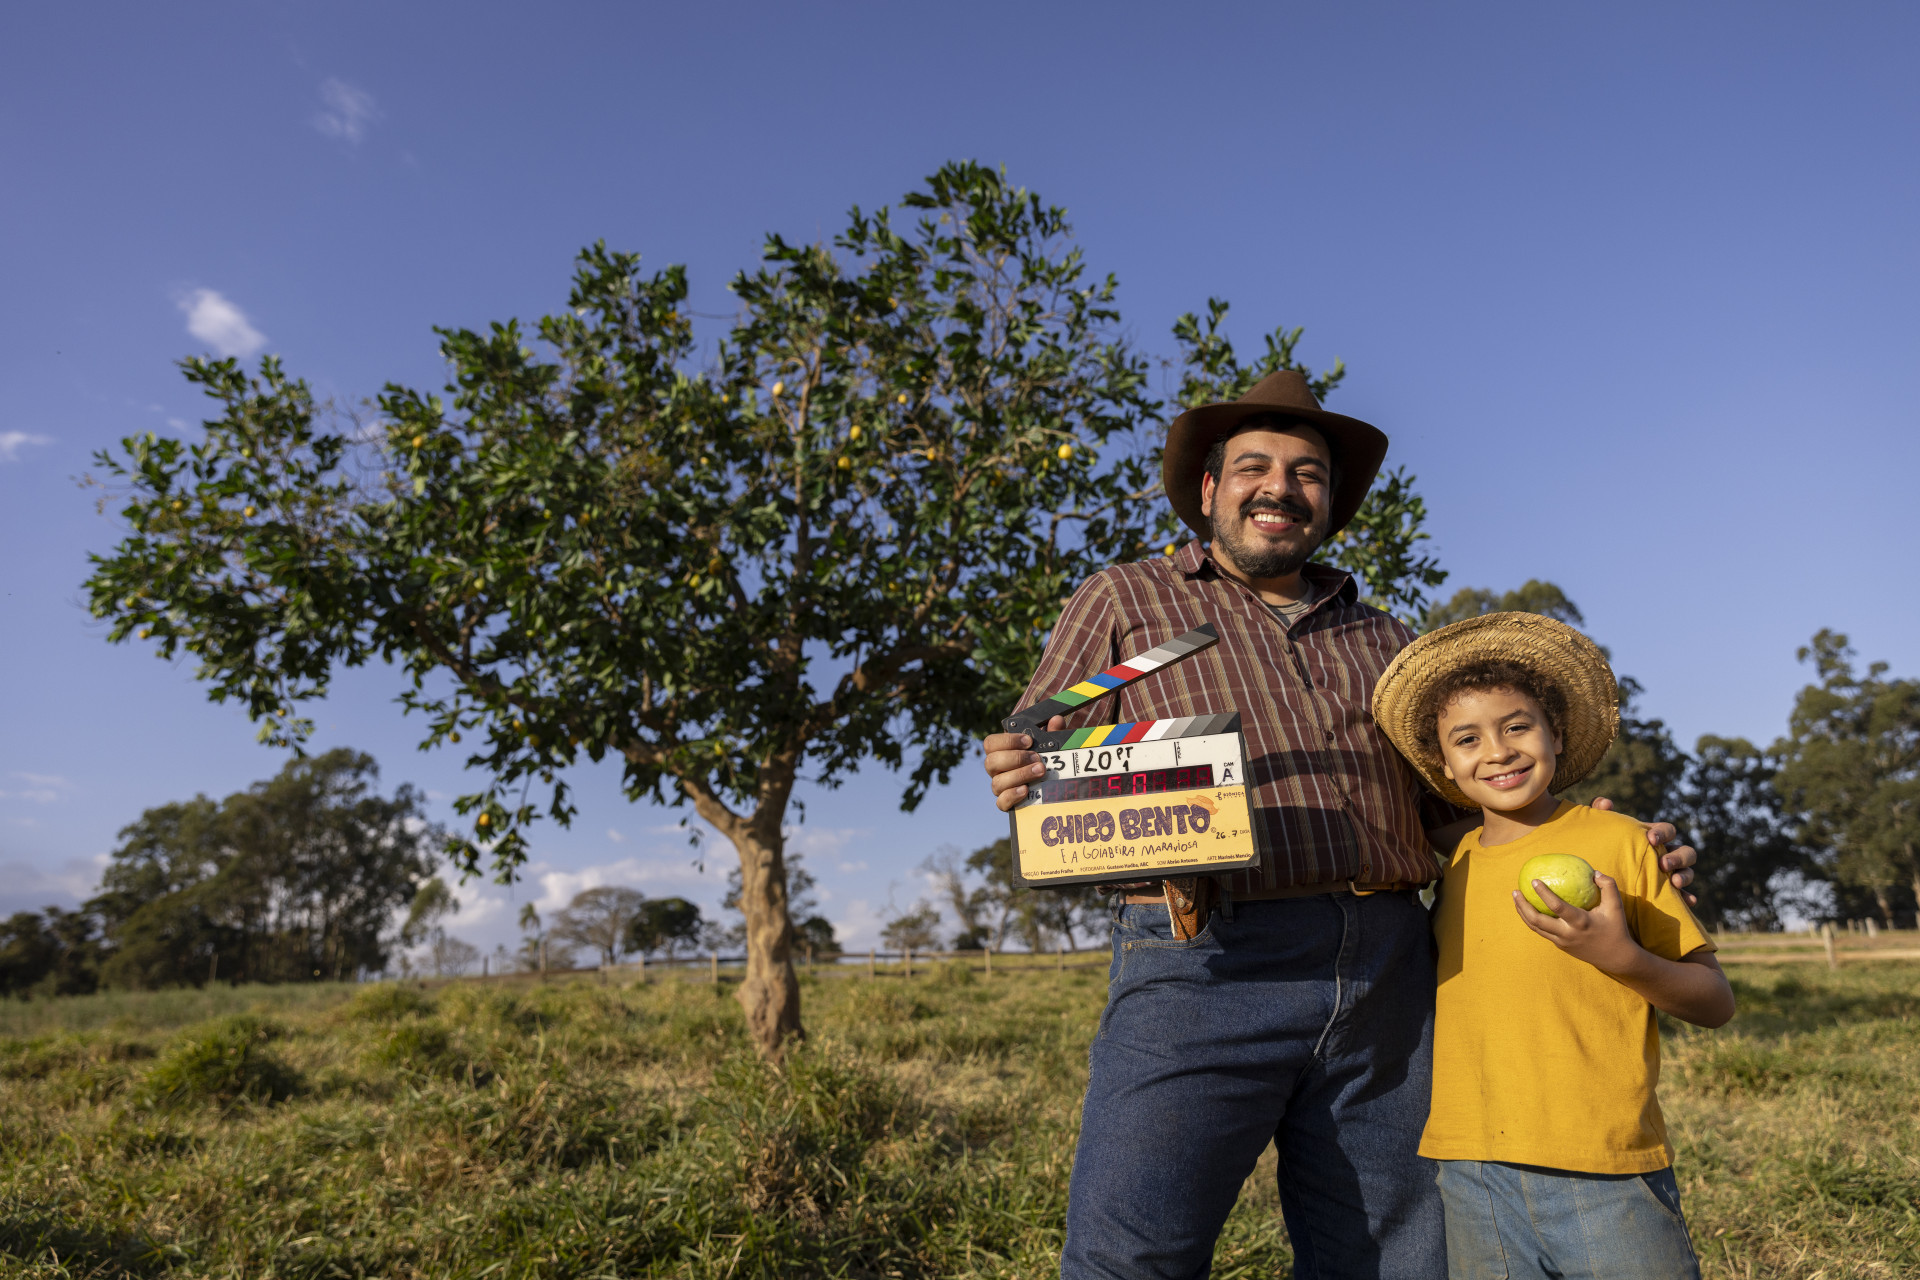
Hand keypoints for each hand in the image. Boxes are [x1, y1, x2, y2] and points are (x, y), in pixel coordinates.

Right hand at [983, 715, 1064, 812]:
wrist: (1052, 785)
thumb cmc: (1045, 760)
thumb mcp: (1050, 745)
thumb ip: (1052, 732)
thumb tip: (1057, 720)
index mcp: (1002, 752)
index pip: (990, 743)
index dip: (1007, 741)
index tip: (1028, 741)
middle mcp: (997, 770)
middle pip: (991, 762)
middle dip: (1015, 759)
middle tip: (1037, 758)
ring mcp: (1000, 787)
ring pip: (997, 782)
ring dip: (1019, 775)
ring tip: (1039, 771)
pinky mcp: (1006, 803)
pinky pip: (1001, 802)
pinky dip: (1012, 796)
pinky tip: (1026, 790)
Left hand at [1513, 872, 1641, 974]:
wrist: (1616, 958)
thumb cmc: (1616, 928)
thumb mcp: (1616, 906)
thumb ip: (1608, 886)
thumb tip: (1594, 872)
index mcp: (1580, 923)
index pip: (1557, 907)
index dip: (1544, 894)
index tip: (1534, 880)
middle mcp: (1568, 934)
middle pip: (1537, 921)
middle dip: (1523, 906)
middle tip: (1515, 891)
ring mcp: (1562, 942)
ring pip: (1536, 928)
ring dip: (1523, 913)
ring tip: (1516, 898)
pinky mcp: (1560, 946)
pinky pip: (1542, 931)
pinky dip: (1532, 920)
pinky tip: (1528, 908)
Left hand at [1586, 796, 1696, 903]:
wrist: (1602, 880)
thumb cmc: (1605, 849)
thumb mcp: (1600, 832)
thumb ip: (1600, 814)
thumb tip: (1606, 803)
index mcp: (1655, 839)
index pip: (1667, 830)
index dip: (1662, 832)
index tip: (1650, 839)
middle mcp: (1667, 855)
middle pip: (1686, 852)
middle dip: (1678, 857)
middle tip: (1663, 863)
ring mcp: (1671, 875)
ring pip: (1688, 872)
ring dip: (1685, 876)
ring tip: (1674, 882)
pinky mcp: (1669, 893)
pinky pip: (1684, 896)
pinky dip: (1688, 897)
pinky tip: (1688, 901)